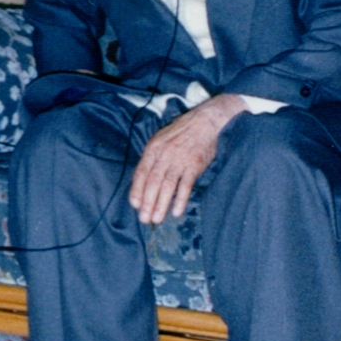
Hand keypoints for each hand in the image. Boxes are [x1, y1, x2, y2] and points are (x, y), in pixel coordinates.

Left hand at [129, 95, 248, 224]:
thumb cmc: (182, 132)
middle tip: (144, 219)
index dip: (136, 190)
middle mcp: (164, 155)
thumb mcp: (162, 140)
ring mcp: (179, 160)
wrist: (206, 121)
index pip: (140, 173)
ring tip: (156, 219)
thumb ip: (153, 158)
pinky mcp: (194, 165)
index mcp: (153, 148)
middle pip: (152, 182)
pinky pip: (185, 185)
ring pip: (167, 186)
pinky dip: (180, 199)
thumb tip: (144, 179)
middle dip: (147, 203)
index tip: (135, 205)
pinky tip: (176, 212)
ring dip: (161, 205)